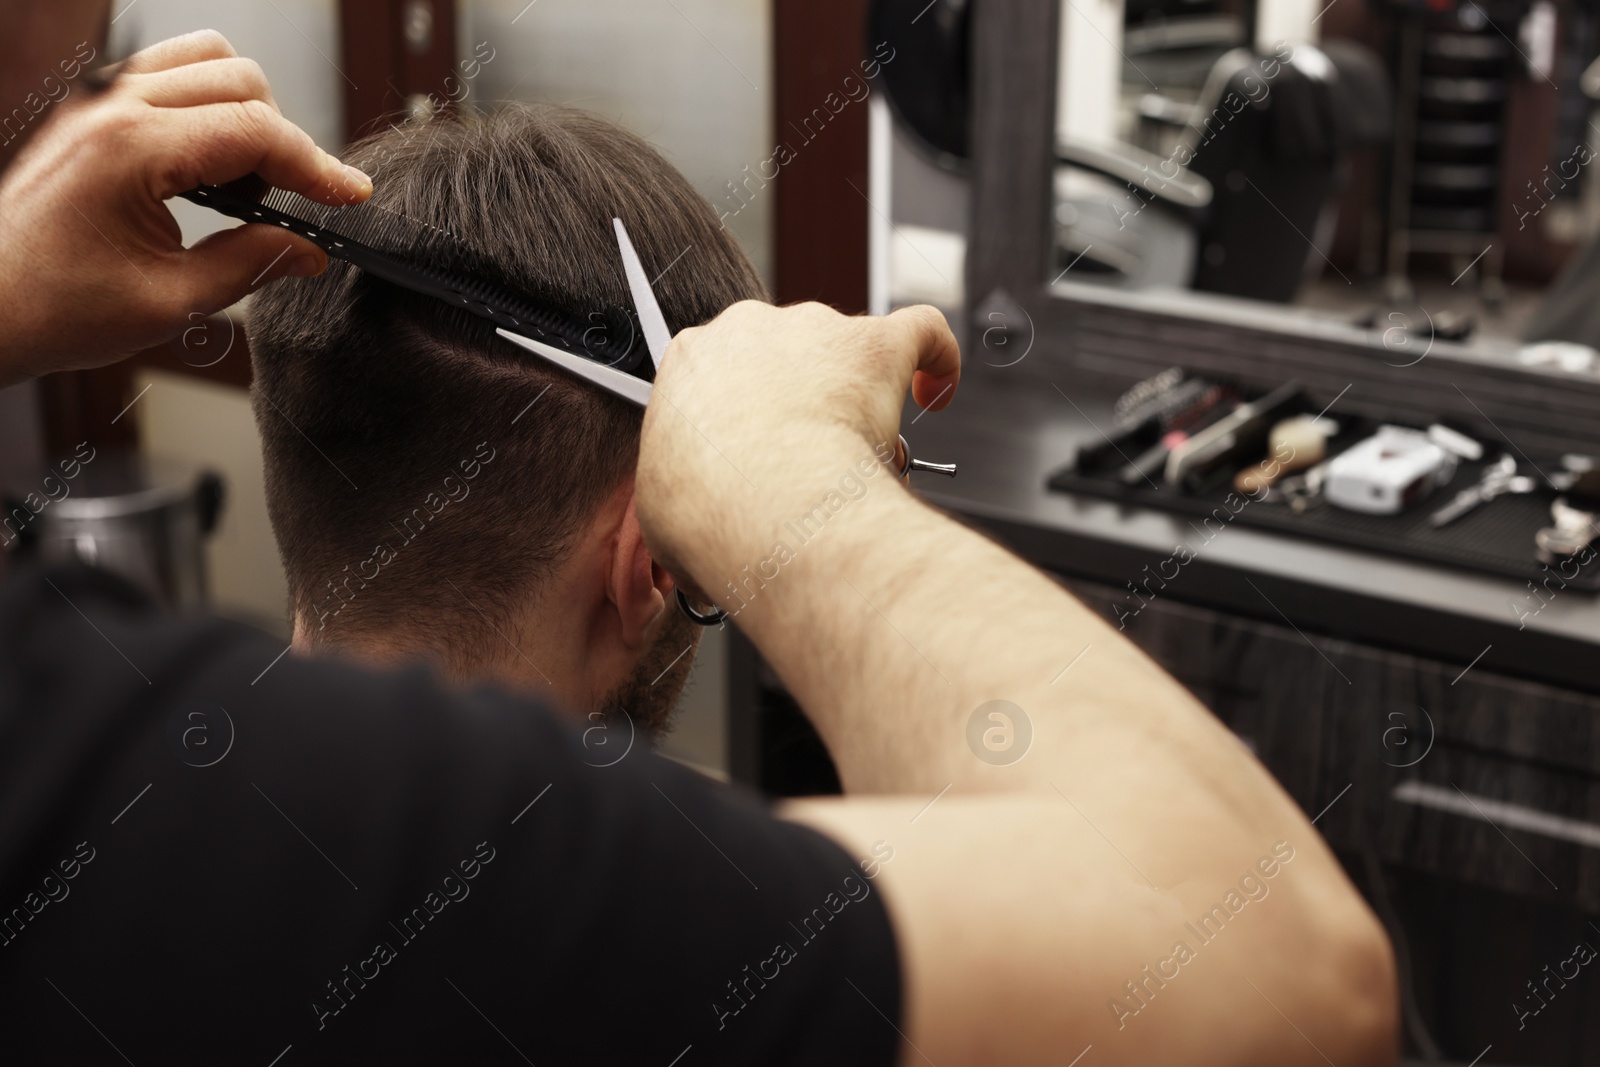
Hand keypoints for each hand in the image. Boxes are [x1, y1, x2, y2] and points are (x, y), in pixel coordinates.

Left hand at [0, 30, 371, 386]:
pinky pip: (166, 75)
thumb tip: (308, 251)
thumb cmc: (50, 307)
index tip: (350, 197)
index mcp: (131, 149)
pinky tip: (207, 168)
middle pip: (240, 80)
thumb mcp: (169, 303)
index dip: (317, 165)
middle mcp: (110, 107)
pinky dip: (206, 107)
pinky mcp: (88, 111)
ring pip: (205, 61)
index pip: (256, 130)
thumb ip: (250, 267)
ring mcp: (95, 101)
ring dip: (246, 112)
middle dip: (284, 140)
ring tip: (243, 184)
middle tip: (292, 204)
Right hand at [635, 300, 959, 586]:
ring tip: (865, 455)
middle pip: (784, 353)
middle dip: (801, 400)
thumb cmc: (716, 517)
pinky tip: (936, 389)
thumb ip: (686, 493)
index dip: (747, 411)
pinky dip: (934, 358)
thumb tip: (700, 522)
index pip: (723, 372)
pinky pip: (921, 331)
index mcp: (691, 363)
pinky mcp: (875, 343)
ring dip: (858, 393)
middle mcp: (748, 331)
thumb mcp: (665, 507)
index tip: (758, 446)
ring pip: (845, 348)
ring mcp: (814, 330)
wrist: (767, 513)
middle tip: (810, 459)